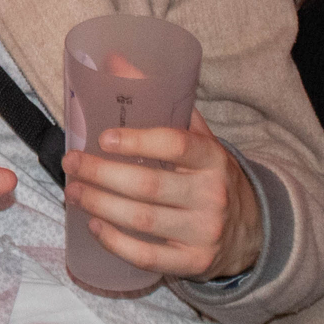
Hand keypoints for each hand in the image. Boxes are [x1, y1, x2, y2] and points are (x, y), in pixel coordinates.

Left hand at [61, 109, 260, 281]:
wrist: (252, 232)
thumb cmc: (212, 177)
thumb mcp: (201, 141)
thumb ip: (164, 104)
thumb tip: (115, 60)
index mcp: (213, 159)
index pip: (177, 145)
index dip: (138, 141)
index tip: (103, 138)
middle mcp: (211, 196)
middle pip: (148, 186)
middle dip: (102, 174)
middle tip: (72, 163)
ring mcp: (203, 233)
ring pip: (142, 221)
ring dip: (100, 205)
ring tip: (73, 191)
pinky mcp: (192, 263)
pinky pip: (147, 257)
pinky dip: (115, 242)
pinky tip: (94, 226)